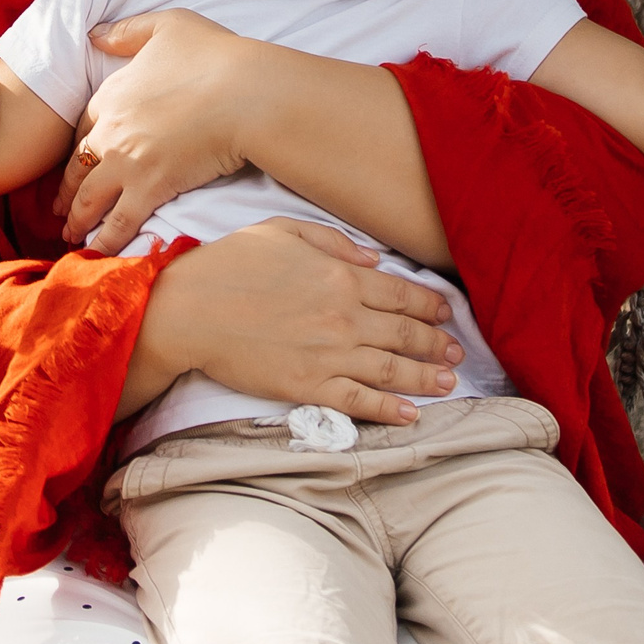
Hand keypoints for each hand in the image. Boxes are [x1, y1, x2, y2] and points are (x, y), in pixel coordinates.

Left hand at [56, 9, 256, 251]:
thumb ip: (128, 31)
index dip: (77, 149)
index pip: (82, 128)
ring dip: (78, 221)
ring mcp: (127, 163)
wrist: (245, 92)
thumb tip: (95, 34)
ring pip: (90, 199)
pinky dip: (105, 242)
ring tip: (72, 238)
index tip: (74, 164)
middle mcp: (111, 131)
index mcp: (112, 95)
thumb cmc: (214, 56)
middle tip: (60, 211)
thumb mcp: (167, 25)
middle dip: (67, 193)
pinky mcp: (150, 189)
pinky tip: (98, 255)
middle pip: (78, 167)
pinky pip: (119, 222)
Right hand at [135, 220, 465, 424]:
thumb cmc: (228, 265)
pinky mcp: (308, 386)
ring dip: (424, 377)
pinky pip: (359, 401)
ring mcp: (328, 354)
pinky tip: (410, 413)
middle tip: (455, 352)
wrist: (188, 310)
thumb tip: (375, 258)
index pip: (401, 293)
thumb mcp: (281, 230)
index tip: (445, 314)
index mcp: (340, 275)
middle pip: (404, 333)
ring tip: (447, 383)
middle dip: (436, 344)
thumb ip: (333, 240)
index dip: (429, 306)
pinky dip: (389, 409)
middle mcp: (344, 316)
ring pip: (391, 369)